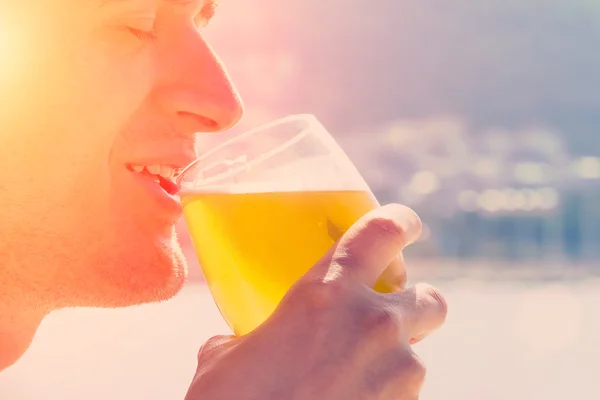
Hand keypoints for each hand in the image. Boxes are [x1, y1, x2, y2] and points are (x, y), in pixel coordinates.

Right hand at [185, 204, 446, 399]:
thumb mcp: (223, 361)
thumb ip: (246, 338)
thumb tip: (243, 344)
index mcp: (324, 293)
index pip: (381, 232)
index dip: (400, 221)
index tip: (405, 224)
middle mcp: (371, 322)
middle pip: (427, 297)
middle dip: (415, 303)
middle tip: (388, 316)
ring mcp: (396, 370)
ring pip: (417, 353)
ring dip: (395, 358)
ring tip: (356, 377)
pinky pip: (406, 393)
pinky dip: (386, 395)